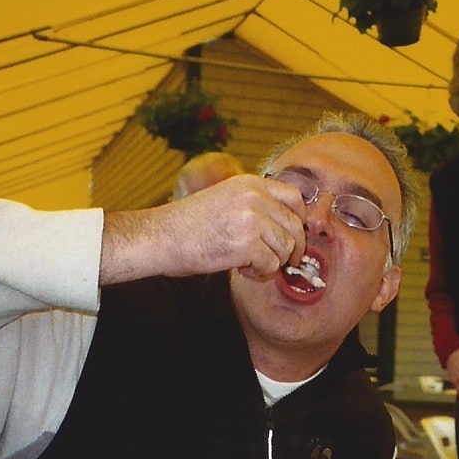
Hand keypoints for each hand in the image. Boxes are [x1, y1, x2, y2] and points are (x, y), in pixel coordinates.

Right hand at [100, 175, 306, 284]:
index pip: (295, 198)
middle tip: (283, 263)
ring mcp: (251, 220)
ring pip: (285, 249)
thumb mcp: (223, 200)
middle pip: (295, 227)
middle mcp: (255, 198)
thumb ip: (252, 206)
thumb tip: (282, 228)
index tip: (292, 237)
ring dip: (272, 263)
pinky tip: (241, 270)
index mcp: (250, 183)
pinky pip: (270, 265)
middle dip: (292, 249)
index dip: (299, 221)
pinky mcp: (246, 244)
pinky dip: (260, 274)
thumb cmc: (186, 225)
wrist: (159, 237)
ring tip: (250, 265)